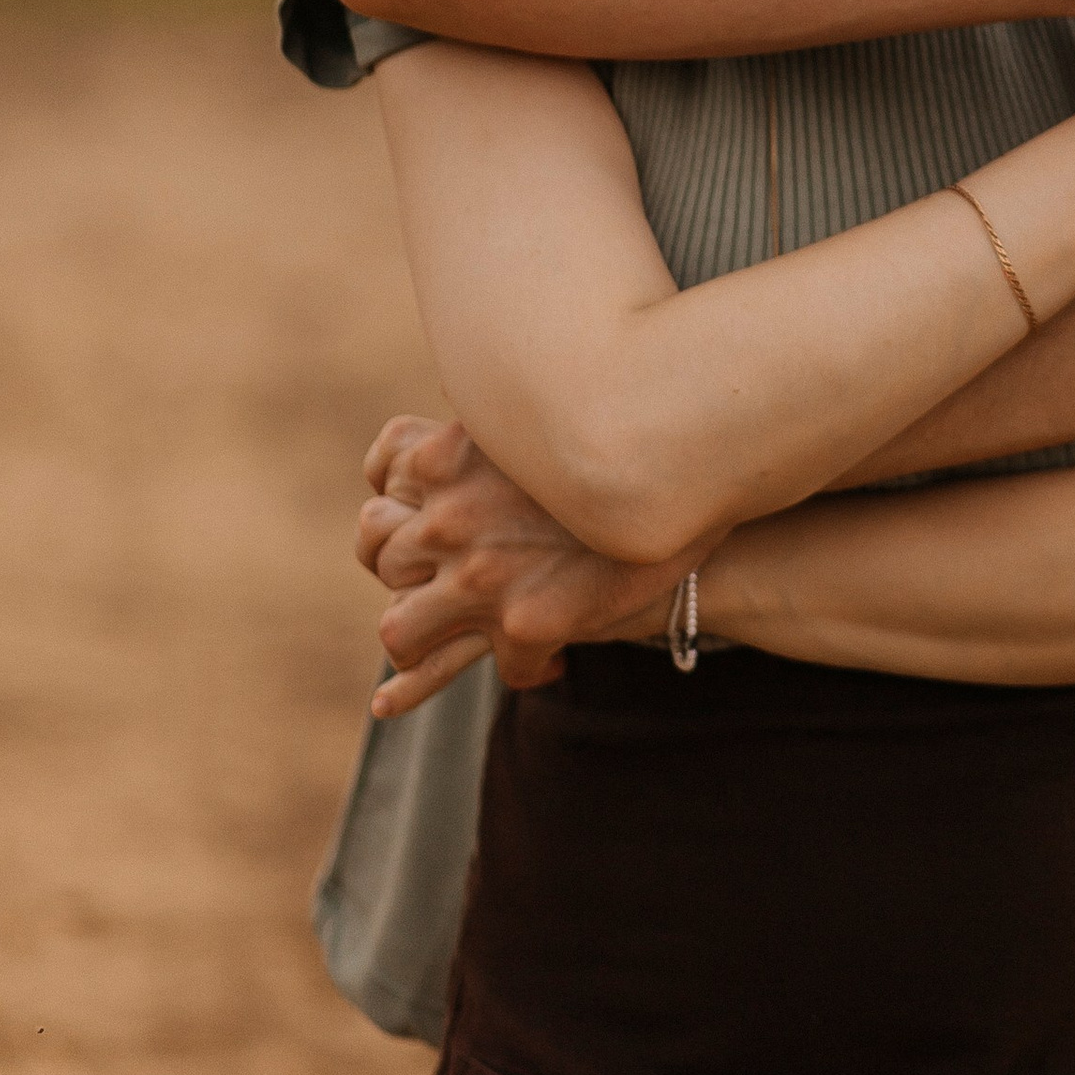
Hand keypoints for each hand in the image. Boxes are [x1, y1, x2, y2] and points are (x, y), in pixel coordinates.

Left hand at [356, 415, 680, 716]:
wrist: (694, 494)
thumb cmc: (634, 443)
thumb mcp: (556, 410)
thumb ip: (510, 405)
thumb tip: (479, 372)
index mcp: (455, 447)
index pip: (385, 466)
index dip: (393, 488)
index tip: (410, 500)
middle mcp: (454, 511)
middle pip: (380, 545)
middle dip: (399, 562)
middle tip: (430, 573)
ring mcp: (482, 575)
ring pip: (399, 624)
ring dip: (411, 631)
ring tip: (436, 634)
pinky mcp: (522, 623)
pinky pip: (463, 665)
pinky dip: (420, 684)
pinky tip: (389, 701)